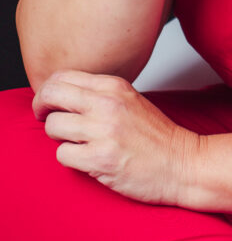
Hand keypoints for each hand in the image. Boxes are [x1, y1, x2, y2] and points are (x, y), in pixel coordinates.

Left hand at [33, 71, 197, 204]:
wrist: (182, 163)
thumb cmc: (156, 136)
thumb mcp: (129, 100)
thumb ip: (99, 94)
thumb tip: (62, 96)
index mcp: (114, 85)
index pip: (63, 76)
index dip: (47, 91)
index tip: (48, 104)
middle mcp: (107, 103)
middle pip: (51, 94)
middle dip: (41, 108)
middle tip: (44, 119)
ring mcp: (104, 130)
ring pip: (53, 126)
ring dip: (58, 137)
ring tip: (75, 143)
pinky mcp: (101, 158)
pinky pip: (62, 154)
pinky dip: (69, 158)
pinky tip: (86, 159)